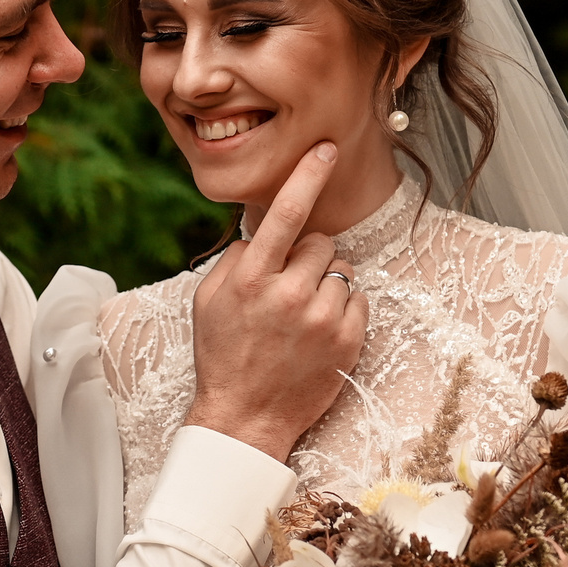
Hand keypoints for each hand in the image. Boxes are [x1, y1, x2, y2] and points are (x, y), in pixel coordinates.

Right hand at [183, 142, 370, 461]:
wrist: (245, 418)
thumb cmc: (224, 355)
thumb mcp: (208, 300)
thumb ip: (237, 258)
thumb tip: (264, 231)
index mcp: (252, 279)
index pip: (285, 213)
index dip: (306, 175)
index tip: (325, 148)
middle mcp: (289, 294)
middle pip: (321, 242)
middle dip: (309, 257)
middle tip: (288, 289)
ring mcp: (322, 319)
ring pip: (343, 271)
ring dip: (326, 284)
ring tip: (302, 316)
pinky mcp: (348, 341)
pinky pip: (358, 300)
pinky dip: (342, 309)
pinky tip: (319, 332)